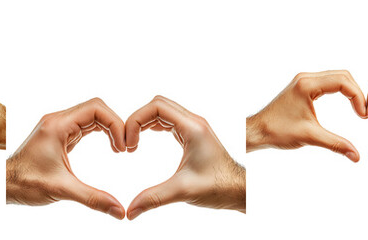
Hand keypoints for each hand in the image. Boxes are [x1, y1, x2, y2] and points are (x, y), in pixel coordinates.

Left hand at [5, 98, 127, 218]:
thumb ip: (93, 198)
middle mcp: (58, 121)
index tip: (122, 147)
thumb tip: (120, 211)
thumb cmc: (25, 184)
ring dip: (109, 128)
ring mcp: (58, 126)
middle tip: (125, 147)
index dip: (115, 124)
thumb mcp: (62, 190)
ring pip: (92, 115)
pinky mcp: (59, 134)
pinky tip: (109, 147)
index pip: (96, 109)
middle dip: (115, 125)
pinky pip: (85, 125)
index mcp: (57, 126)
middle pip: (97, 108)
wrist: (3, 186)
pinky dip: (100, 132)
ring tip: (119, 148)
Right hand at [125, 96, 245, 219]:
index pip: (156, 107)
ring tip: (134, 144)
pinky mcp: (193, 134)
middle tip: (128, 144)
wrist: (239, 190)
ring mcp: (194, 127)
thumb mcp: (183, 192)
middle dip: (137, 119)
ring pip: (163, 110)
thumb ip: (153, 198)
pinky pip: (169, 120)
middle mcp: (194, 122)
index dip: (136, 120)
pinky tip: (145, 140)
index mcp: (193, 128)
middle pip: (157, 104)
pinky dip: (153, 126)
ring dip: (145, 122)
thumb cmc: (219, 187)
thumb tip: (129, 211)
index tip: (129, 145)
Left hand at [246, 70, 366, 161]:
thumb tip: (357, 156)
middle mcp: (306, 78)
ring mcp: (304, 81)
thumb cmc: (277, 132)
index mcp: (307, 85)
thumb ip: (336, 144)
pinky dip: (341, 91)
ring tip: (358, 110)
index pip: (342, 82)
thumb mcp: (310, 137)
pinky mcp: (303, 86)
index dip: (358, 97)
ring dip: (350, 91)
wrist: (256, 131)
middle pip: (342, 76)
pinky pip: (328, 82)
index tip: (364, 116)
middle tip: (364, 113)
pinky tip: (346, 105)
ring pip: (336, 77)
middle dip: (357, 93)